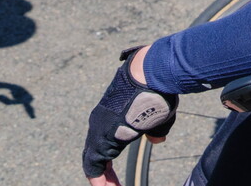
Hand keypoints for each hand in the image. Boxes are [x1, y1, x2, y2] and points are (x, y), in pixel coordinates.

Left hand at [83, 46, 177, 184]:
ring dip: (103, 181)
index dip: (108, 167)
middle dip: (105, 177)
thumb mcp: (157, 116)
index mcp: (111, 117)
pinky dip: (98, 181)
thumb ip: (154, 129)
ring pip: (93, 162)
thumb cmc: (157, 91)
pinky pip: (93, 167)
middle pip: (96, 156)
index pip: (103, 147)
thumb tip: (156, 139)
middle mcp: (100, 123)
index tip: (116, 180)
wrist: (151, 75)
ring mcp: (98, 130)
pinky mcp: (100, 137)